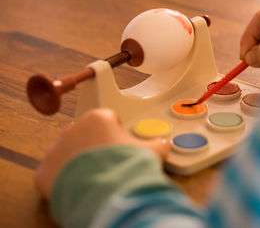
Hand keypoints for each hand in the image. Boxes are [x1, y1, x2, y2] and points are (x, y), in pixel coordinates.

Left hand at [35, 108, 169, 199]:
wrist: (108, 193)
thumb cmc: (128, 168)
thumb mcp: (151, 152)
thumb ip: (156, 144)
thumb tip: (163, 145)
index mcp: (98, 118)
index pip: (107, 119)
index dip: (117, 133)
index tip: (122, 146)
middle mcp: (73, 129)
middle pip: (85, 134)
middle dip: (95, 146)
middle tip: (110, 163)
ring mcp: (55, 150)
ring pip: (67, 153)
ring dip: (78, 161)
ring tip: (96, 177)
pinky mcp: (43, 172)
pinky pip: (54, 173)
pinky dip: (64, 180)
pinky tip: (80, 187)